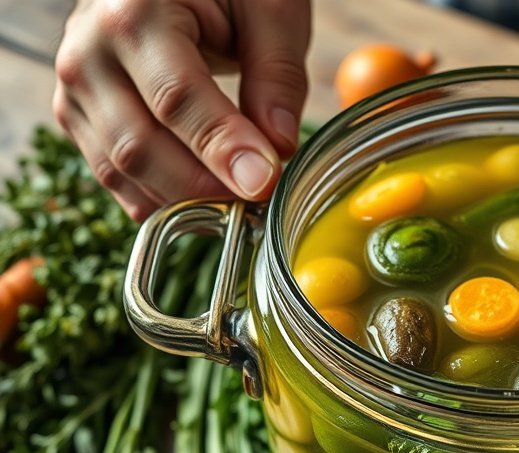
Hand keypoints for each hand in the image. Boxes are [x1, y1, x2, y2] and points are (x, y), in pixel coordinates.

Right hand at [53, 0, 311, 220]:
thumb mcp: (269, 8)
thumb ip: (277, 75)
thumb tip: (279, 148)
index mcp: (134, 10)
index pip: (176, 98)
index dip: (222, 149)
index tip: (264, 183)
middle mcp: (88, 50)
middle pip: (140, 145)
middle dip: (204, 186)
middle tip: (261, 200)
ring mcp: (76, 87)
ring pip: (122, 170)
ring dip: (184, 200)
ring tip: (240, 204)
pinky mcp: (79, 115)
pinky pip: (114, 177)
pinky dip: (160, 199)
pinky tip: (205, 202)